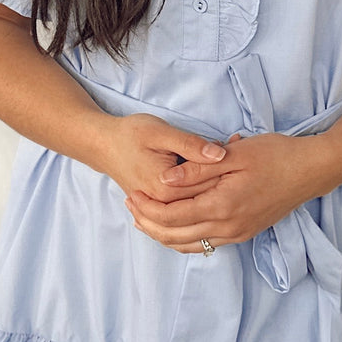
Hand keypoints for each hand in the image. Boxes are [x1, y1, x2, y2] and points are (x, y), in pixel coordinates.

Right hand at [102, 111, 233, 205]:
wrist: (104, 146)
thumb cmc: (130, 135)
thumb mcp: (161, 133)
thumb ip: (190, 145)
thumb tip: (221, 153)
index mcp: (167, 191)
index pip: (209, 184)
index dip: (227, 162)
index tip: (237, 141)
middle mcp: (166, 206)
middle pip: (208, 195)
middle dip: (224, 171)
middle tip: (235, 142)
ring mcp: (163, 209)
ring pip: (201, 199)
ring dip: (215, 179)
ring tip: (225, 150)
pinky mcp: (161, 205)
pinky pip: (190, 199)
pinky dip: (203, 184)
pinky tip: (209, 167)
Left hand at [124, 130, 323, 255]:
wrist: (311, 171)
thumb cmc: (276, 156)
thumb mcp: (234, 155)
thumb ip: (197, 169)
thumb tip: (164, 179)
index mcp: (223, 205)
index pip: (172, 215)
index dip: (147, 207)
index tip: (132, 193)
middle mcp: (228, 227)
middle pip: (175, 236)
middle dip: (148, 223)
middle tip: (130, 206)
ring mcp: (237, 234)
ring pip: (188, 245)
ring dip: (163, 234)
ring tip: (144, 218)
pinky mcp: (243, 233)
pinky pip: (205, 244)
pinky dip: (183, 239)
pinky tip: (173, 227)